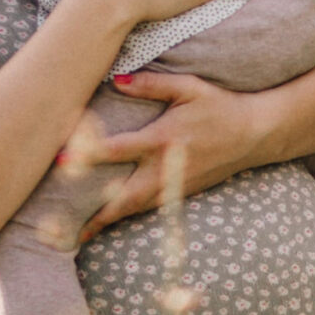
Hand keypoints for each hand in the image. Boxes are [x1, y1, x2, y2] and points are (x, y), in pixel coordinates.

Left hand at [79, 70, 264, 236]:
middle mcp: (166, 168)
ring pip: (136, 208)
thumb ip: (151, 85)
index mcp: (163, 139)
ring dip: (107, 221)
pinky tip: (110, 223)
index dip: (88, 155)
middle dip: (94, 212)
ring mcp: (175, 185)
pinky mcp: (182, 193)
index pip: (118, 150)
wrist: (254, 134)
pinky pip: (150, 209)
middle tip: (64, 226)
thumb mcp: (188, 88)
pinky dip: (128, 216)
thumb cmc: (219, 106)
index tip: (60, 161)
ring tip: (79, 234)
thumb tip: (118, 81)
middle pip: (124, 196)